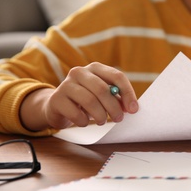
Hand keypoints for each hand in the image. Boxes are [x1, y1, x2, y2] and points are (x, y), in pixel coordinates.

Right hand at [21, 62, 138, 130]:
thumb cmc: (86, 101)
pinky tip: (84, 122)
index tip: (134, 109)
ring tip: (102, 121)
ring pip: (89, 101)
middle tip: (118, 119)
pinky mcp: (56, 99)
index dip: (128, 93)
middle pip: (102, 89)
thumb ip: (117, 99)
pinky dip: (84, 121)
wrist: (57, 106)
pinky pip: (75, 113)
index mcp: (95, 68)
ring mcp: (66, 84)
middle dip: (114, 107)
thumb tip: (131, 108)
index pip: (116, 76)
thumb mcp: (102, 97)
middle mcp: (80, 72)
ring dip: (100, 115)